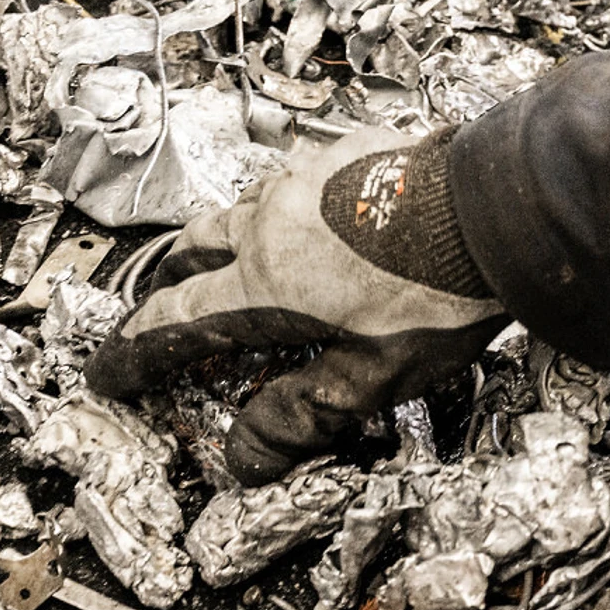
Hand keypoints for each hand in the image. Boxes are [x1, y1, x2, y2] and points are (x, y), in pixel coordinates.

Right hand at [81, 125, 505, 483]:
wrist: (500, 207)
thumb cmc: (444, 296)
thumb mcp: (370, 381)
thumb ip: (300, 417)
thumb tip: (243, 458)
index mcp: (263, 284)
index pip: (175, 322)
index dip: (136, 353)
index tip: (109, 371)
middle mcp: (270, 220)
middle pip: (193, 249)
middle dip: (171, 282)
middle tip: (167, 304)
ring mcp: (306, 176)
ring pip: (242, 209)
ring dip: (228, 241)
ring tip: (240, 266)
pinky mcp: (347, 150)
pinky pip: (292, 182)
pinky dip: (281, 211)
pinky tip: (314, 224)